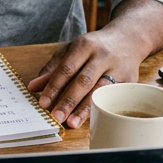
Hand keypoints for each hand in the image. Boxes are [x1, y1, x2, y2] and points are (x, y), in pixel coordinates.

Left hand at [27, 0, 162, 127]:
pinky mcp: (130, 81)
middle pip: (83, 81)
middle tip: (56, 117)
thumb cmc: (93, 47)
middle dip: (68, 101)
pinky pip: (113, 97)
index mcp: (84, 46)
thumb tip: (33, 87)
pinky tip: (93, 119)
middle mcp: (102, 56)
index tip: (43, 103)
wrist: (127, 40)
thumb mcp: (71, 50)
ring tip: (72, 123)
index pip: (67, 69)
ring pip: (100, 91)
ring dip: (85, 109)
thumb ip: (52, 68)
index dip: (54, 87)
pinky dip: (101, 108)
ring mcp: (118, 69)